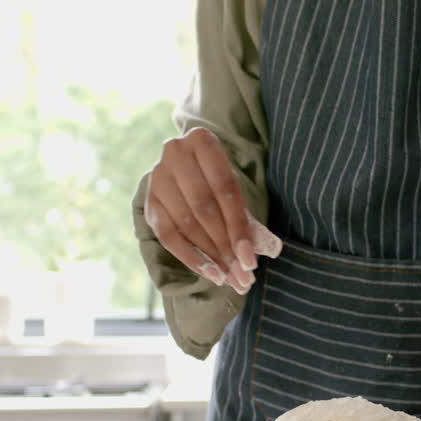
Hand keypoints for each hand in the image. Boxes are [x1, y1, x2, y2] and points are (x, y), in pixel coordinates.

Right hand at [144, 127, 281, 294]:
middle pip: (204, 208)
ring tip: (232, 278)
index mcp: (202, 141)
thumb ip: (250, 220)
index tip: (251, 260)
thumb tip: (273, 248)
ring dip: (211, 255)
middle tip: (243, 275)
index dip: (239, 227)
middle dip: (225, 246)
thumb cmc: (218, 181)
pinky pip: (167, 235)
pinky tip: (211, 273)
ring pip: (185, 223)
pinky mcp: (148, 202)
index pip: (225, 189)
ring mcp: (157, 178)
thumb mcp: (236, 191)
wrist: (187, 169)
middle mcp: (175, 154)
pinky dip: (191, 258)